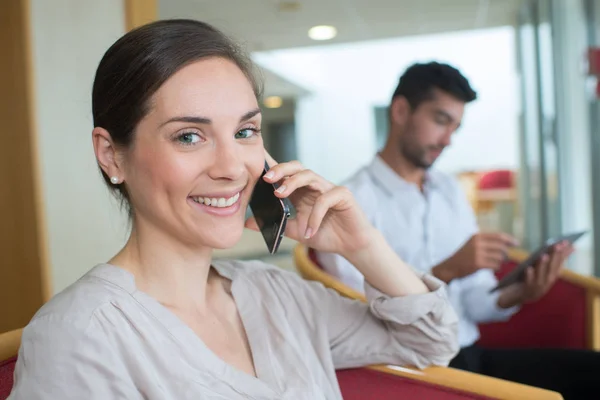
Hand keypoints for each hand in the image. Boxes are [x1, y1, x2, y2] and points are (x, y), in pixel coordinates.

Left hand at [245, 154, 373, 259]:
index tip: (255, 160)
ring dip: (293, 182)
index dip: (271, 164)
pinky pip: (325, 199)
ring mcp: (328, 188)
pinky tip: (310, 230)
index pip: (285, 173)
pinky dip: (315, 215)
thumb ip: (276, 224)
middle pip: (296, 167)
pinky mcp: (343, 195)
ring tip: (280, 195)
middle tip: (266, 179)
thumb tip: (248, 223)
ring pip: (309, 175)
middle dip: (280, 169)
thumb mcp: (295, 231)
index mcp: (300, 191)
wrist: (350, 245)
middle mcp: (313, 186)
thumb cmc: (324, 233)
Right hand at [432, 232, 517, 282]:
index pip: (498, 236)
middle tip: (506, 257)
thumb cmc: (464, 256)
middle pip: (501, 247)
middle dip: (506, 253)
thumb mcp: (472, 244)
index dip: (509, 239)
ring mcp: (478, 254)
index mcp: (477, 237)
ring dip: (501, 261)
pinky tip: (492, 267)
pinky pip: (495, 265)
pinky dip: (496, 267)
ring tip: (496, 262)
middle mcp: (478, 244)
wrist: (450, 267)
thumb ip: (486, 242)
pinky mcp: (478, 264)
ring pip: (499, 257)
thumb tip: (506, 243)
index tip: (517, 243)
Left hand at [498, 241, 573, 307]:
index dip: (563, 253)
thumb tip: (563, 246)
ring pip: (541, 276)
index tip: (566, 242)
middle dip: (555, 257)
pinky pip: (528, 283)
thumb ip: (549, 259)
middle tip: (557, 245)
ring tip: (544, 255)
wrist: (515, 296)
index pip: (559, 263)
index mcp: (551, 277)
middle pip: (552, 269)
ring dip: (543, 266)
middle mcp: (547, 283)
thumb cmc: (529, 279)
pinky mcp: (527, 292)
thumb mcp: (541, 270)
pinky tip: (529, 268)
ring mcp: (537, 288)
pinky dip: (529, 276)